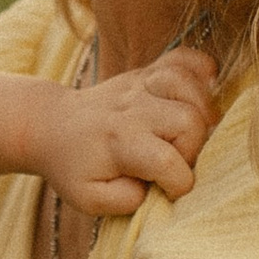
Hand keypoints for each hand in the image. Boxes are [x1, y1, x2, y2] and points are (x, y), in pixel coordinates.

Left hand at [33, 46, 217, 218]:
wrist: (52, 125)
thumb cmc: (74, 167)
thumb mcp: (87, 199)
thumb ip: (123, 201)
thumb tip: (152, 188)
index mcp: (118, 142)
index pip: (165, 162)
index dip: (180, 183)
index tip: (171, 191)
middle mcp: (132, 108)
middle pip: (188, 121)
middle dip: (195, 148)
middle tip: (180, 160)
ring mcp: (140, 85)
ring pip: (188, 84)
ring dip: (202, 110)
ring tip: (194, 130)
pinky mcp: (146, 72)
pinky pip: (181, 58)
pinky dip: (199, 68)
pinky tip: (206, 86)